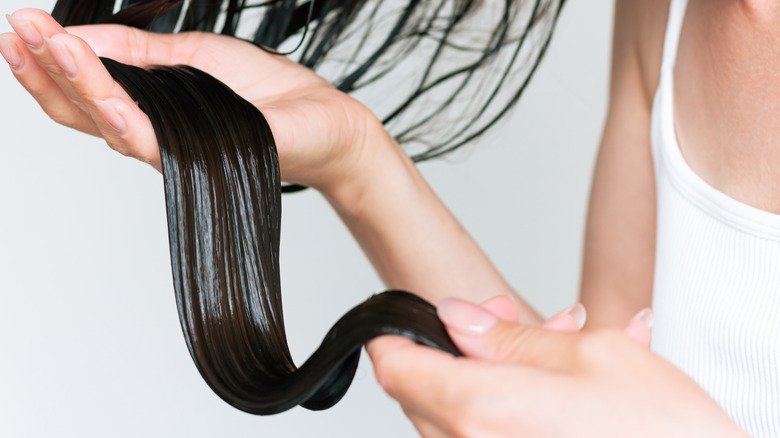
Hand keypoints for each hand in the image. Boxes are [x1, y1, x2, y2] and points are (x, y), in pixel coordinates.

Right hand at [0, 9, 390, 191]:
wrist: (319, 118)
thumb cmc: (261, 92)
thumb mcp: (191, 55)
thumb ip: (137, 53)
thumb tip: (79, 36)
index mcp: (146, 108)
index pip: (82, 90)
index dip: (47, 61)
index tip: (20, 24)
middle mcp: (151, 135)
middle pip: (80, 110)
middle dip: (45, 68)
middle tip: (18, 30)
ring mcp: (174, 150)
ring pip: (108, 124)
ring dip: (75, 84)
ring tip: (50, 47)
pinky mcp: (202, 156)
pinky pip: (153, 142)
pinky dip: (123, 117)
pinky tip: (103, 95)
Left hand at [367, 298, 746, 437]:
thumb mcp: (592, 358)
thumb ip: (510, 339)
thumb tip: (457, 318)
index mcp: (481, 412)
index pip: (396, 369)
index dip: (395, 336)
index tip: (405, 321)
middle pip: (425, 392)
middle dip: (464, 349)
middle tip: (510, 325)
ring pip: (461, 414)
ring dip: (495, 376)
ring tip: (559, 353)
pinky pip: (489, 436)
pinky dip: (511, 407)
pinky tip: (562, 390)